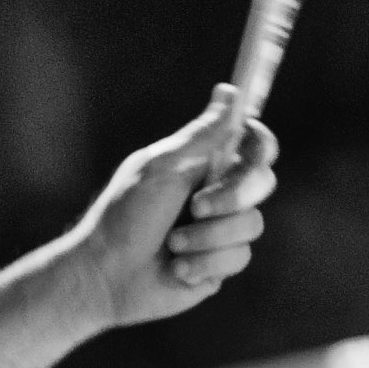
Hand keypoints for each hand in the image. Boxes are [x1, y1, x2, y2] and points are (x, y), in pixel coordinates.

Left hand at [67, 84, 277, 328]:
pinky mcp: (221, 263)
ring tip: (173, 245)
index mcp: (204, 164)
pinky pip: (239, 258)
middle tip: (197, 207)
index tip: (251, 147)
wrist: (107, 277)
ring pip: (251, 224)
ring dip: (208, 236)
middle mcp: (219, 194)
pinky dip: (205, 262)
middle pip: (262, 182)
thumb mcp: (163, 168)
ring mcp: (222, 230)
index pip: (252, 145)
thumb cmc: (125, 216)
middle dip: (231, 196)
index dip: (260, 145)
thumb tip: (229, 91)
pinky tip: (177, 268)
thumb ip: (203, 136)